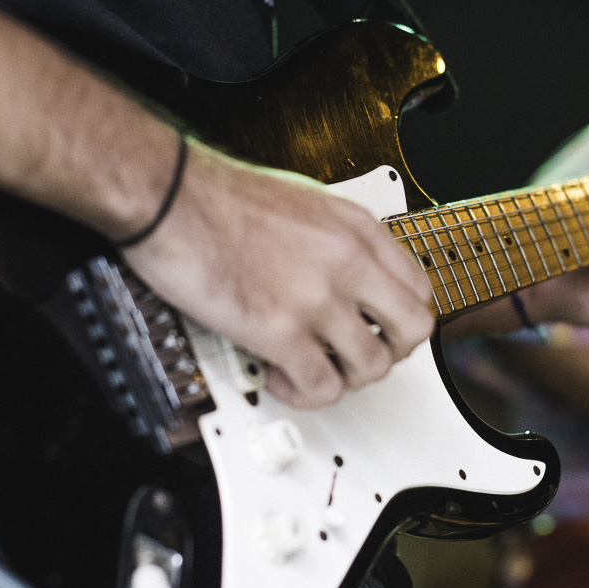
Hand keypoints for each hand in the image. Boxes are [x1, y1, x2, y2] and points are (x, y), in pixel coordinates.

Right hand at [123, 141, 435, 408]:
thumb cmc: (217, 195)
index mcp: (356, 227)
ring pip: (373, 366)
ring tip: (311, 366)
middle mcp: (347, 261)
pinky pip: (322, 386)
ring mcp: (317, 297)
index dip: (401, 318)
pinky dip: (303, 392)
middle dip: (390, 352)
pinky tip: (279, 374)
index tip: (380, 328)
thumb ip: (337, 241)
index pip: (418, 287)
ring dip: (344, 378)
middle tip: (355, 354)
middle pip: (414, 329)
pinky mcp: (280, 330)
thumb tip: (347, 276)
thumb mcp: (304, 202)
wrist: (169, 195)